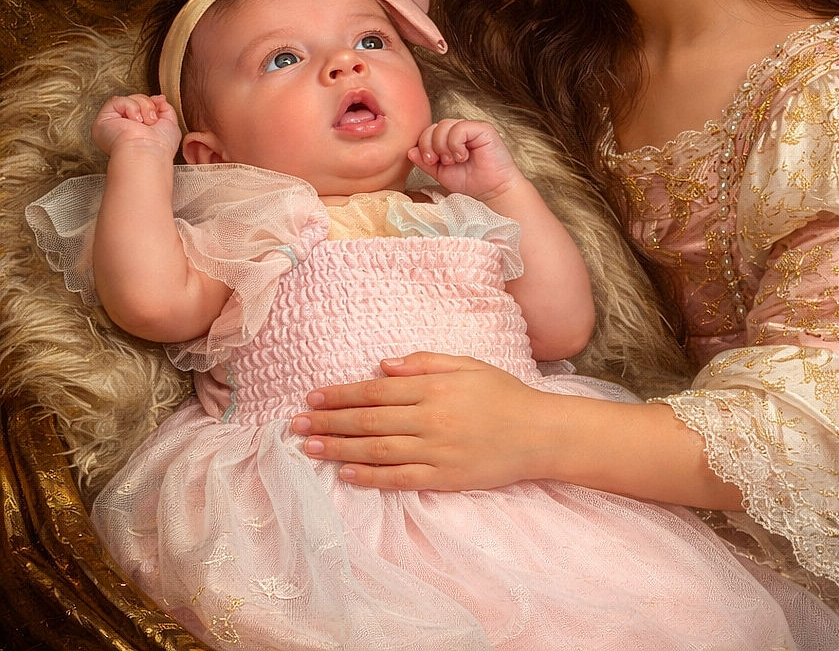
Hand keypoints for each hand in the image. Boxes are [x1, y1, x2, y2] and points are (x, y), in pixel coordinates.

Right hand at [91, 94, 180, 156]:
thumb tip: (159, 98)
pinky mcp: (104, 119)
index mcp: (136, 131)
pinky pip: (118, 100)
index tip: (159, 110)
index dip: (152, 105)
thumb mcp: (170, 124)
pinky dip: (132, 108)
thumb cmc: (160, 147)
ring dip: (142, 108)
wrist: (149, 151)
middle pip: (136, 100)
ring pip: (129, 99)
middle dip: (148, 106)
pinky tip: (135, 121)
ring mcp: (112, 123)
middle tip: (152, 121)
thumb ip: (165, 109)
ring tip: (144, 123)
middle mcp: (123, 127)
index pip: (142, 108)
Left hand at [291, 353, 548, 490]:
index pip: (376, 390)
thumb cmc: (503, 394)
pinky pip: (400, 478)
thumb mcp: (467, 365)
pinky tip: (346, 474)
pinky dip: (370, 477)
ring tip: (309, 448)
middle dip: (329, 422)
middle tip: (295, 424)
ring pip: (377, 450)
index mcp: (434, 387)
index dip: (341, 394)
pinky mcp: (444, 477)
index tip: (312, 397)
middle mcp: (431, 418)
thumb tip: (382, 364)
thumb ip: (425, 362)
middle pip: (369, 420)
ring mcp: (436, 450)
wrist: (539, 433)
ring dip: (339, 449)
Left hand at [408, 119, 521, 201]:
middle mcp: (459, 131)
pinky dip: (456, 144)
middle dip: (432, 146)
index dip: (424, 145)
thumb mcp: (441, 173)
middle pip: (434, 127)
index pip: (428, 131)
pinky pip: (459, 128)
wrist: (492, 191)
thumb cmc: (472, 183)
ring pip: (444, 125)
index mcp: (449, 139)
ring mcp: (471, 128)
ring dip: (444, 146)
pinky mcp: (482, 129)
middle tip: (442, 162)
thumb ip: (425, 162)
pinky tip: (463, 156)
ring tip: (455, 160)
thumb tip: (410, 151)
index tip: (430, 162)